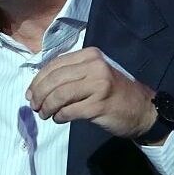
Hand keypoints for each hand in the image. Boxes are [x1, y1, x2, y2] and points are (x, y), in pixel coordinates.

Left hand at [26, 47, 157, 138]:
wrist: (143, 110)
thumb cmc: (114, 93)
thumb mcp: (93, 75)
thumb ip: (71, 75)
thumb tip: (38, 86)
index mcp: (90, 55)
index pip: (55, 64)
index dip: (38, 80)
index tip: (30, 93)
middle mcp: (95, 66)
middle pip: (55, 79)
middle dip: (39, 94)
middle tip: (34, 106)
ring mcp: (99, 84)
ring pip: (60, 95)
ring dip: (47, 107)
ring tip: (44, 114)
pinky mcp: (100, 104)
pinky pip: (70, 110)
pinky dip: (59, 116)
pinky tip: (59, 119)